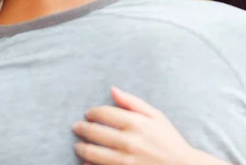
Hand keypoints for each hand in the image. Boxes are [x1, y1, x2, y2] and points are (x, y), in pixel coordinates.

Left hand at [73, 87, 197, 164]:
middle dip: (82, 128)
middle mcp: (129, 142)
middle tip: (77, 127)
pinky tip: (86, 163)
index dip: (92, 113)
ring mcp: (126, 161)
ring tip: (78, 146)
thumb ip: (132, 102)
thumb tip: (112, 89)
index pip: (104, 113)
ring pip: (93, 153)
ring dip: (81, 148)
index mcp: (137, 123)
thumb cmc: (168, 140)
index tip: (88, 114)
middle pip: (95, 132)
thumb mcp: (156, 116)